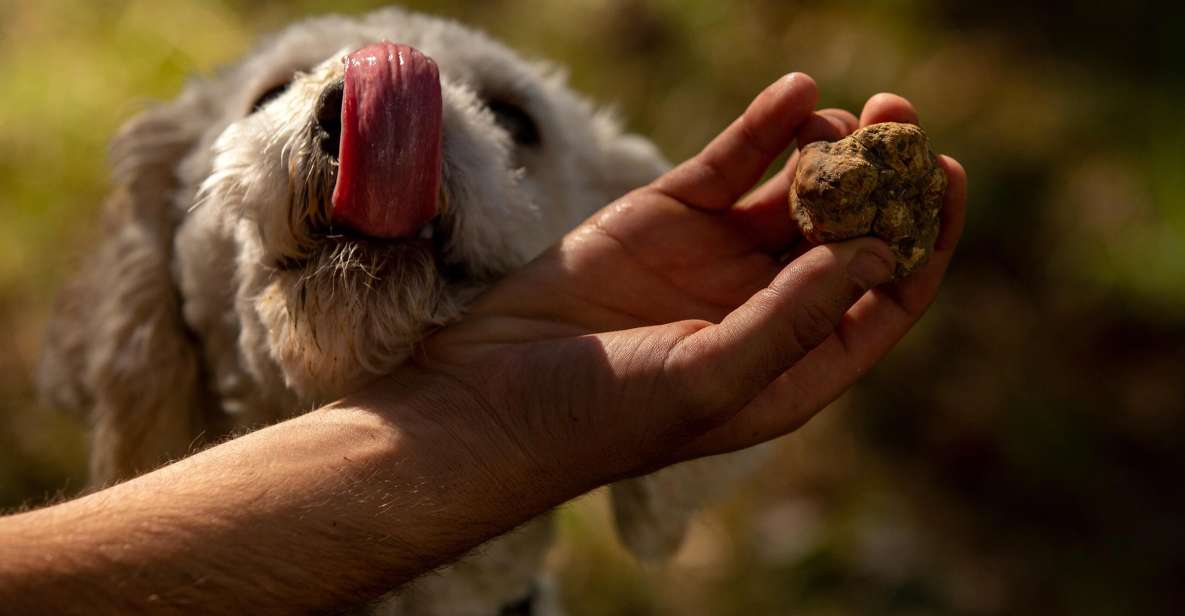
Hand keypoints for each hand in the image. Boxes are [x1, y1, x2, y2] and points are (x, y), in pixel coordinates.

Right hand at [405, 73, 966, 495]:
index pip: (883, 297)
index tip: (942, 177)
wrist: (489, 398)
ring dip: (828, 147)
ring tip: (840, 115)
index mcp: (793, 362)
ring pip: (795, 190)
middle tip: (900, 119)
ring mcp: (715, 259)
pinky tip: (795, 92)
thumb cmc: (603, 416)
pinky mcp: (666, 217)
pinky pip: (729, 165)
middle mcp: (765, 307)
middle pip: (849, 232)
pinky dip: (763, 127)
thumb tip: (882, 250)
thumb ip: (795, 316)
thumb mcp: (710, 376)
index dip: (922, 240)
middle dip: (881, 178)